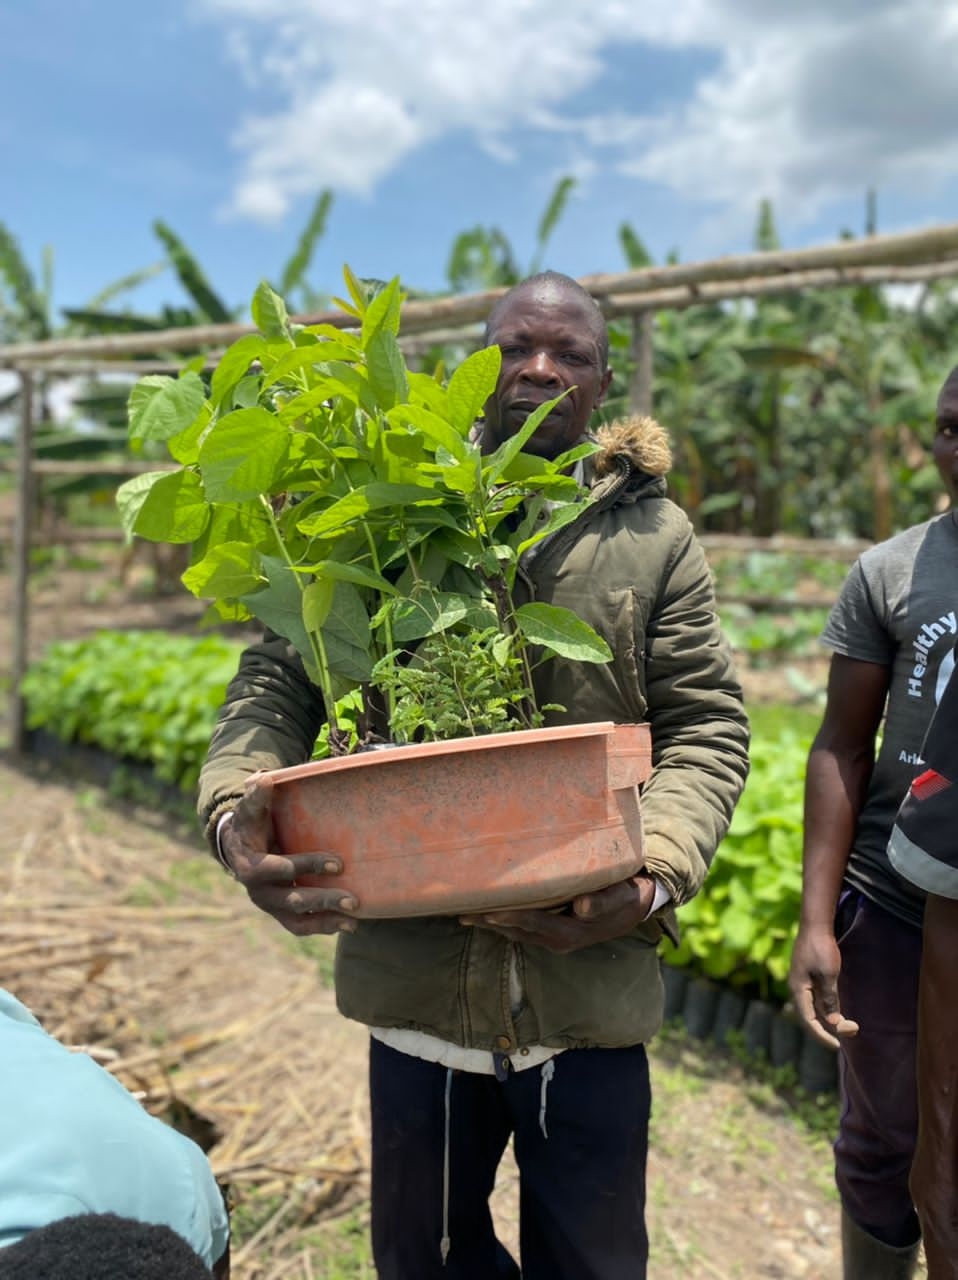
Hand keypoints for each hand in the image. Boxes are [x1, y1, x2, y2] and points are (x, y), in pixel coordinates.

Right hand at [220, 772, 358, 936]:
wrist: (239, 848)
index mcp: (250, 865)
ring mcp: (270, 905)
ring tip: (354, 921)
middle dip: (323, 899)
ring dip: (326, 921)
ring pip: (297, 920)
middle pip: (292, 900)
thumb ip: (256, 796)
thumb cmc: (251, 824)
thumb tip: (265, 778)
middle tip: (353, 899)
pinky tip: (347, 924)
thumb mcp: (250, 809)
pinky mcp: (280, 912)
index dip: (308, 866)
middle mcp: (258, 891)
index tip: (338, 863)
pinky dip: (322, 927)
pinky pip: (300, 926)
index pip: (280, 869)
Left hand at [459, 874, 656, 953]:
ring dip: (490, 924)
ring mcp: (552, 938)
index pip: (533, 923)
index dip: (510, 917)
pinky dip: (502, 922)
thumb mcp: (622, 897)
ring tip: (463, 913)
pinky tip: (486, 913)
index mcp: (571, 932)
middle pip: (516, 930)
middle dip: (488, 922)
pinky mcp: (551, 932)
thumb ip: (603, 901)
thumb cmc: (627, 896)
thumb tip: (582, 907)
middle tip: (459, 911)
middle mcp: (557, 940)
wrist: (636, 907)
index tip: (486, 910)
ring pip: (514, 932)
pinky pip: (521, 929)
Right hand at [788, 924, 858, 1045]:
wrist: (816, 923)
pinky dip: (830, 1007)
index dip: (822, 1035)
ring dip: (832, 1017)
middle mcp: (799, 989)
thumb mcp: (829, 974)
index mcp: (798, 989)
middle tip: (853, 1031)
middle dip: (831, 1028)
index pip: (808, 1020)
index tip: (837, 1046)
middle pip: (812, 1016)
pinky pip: (819, 998)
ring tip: (850, 1025)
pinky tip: (840, 1010)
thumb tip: (833, 1021)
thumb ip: (830, 998)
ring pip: (816, 1008)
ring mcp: (804, 982)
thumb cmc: (821, 947)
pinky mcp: (810, 976)